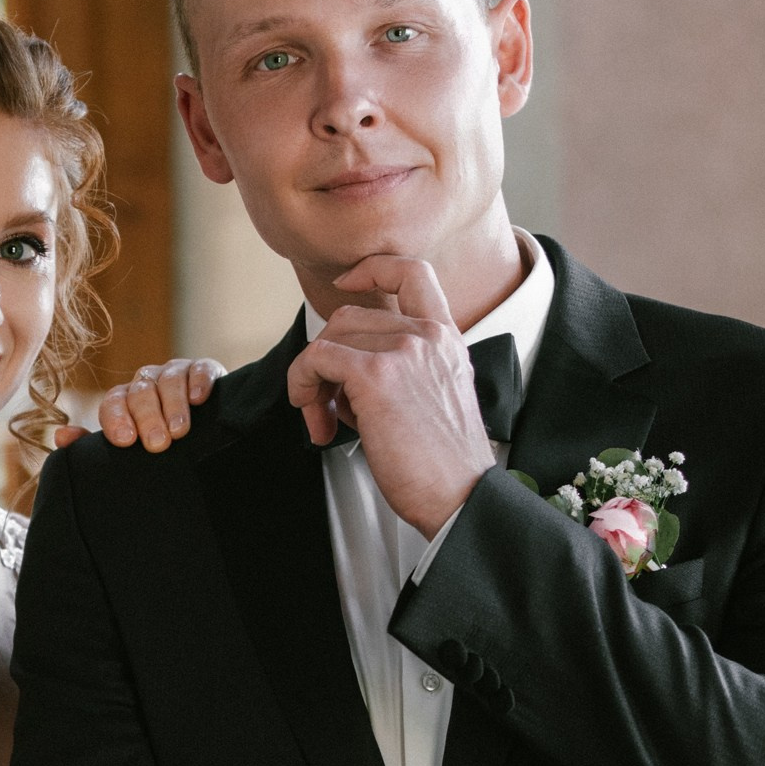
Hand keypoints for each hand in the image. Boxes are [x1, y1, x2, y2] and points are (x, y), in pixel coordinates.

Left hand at [58, 356, 224, 451]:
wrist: (202, 443)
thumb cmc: (155, 445)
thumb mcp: (125, 450)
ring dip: (174, 405)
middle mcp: (147, 383)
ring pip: (169, 380)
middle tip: (157, 444)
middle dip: (148, 418)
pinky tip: (199, 399)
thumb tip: (61, 436)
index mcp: (124, 400)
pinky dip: (199, 381)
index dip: (117, 419)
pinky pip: (200, 368)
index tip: (125, 440)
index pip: (113, 402)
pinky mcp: (205, 370)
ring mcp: (175, 374)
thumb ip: (92, 446)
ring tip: (179, 431)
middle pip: (141, 392)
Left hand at [284, 256, 493, 534]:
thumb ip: (398, 370)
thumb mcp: (432, 398)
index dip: (371, 269)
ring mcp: (403, 350)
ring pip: (328, 339)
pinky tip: (316, 418)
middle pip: (348, 318)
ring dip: (313, 381)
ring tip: (325, 422)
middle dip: (326, 361)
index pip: (412, 272)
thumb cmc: (444, 464)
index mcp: (446, 338)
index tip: (345, 284)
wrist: (461, 496)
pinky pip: (315, 359)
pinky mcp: (376, 375)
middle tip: (326, 409)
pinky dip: (302, 385)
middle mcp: (427, 336)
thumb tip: (337, 376)